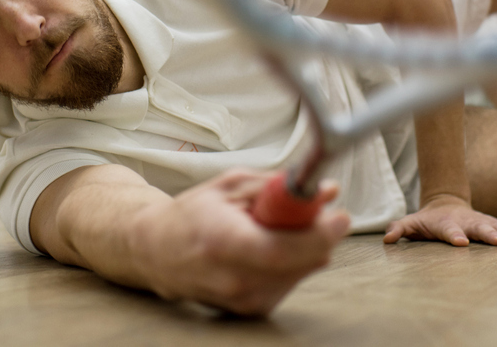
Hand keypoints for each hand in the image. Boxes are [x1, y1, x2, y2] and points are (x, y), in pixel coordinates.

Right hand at [132, 169, 349, 315]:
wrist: (157, 252)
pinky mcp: (251, 310)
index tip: (338, 215)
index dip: (318, 234)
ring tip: (273, 228)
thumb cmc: (192, 215)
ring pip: (301, 272)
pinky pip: (290, 282)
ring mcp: (243, 300)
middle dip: (318, 234)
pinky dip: (291, 261)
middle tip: (314, 212)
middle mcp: (234, 279)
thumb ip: (279, 187)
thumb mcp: (231, 186)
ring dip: (304, 247)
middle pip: (300, 263)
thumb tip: (326, 191)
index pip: (283, 249)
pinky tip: (268, 247)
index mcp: (223, 242)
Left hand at [383, 194, 496, 246]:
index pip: (451, 231)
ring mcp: (485, 223)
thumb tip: (386, 239)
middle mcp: (469, 223)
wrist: (446, 204)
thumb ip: (399, 230)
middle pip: (481, 230)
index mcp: (448, 225)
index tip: (462, 244)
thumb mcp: (411, 223)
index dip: (455, 237)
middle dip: (492, 236)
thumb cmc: (427, 220)